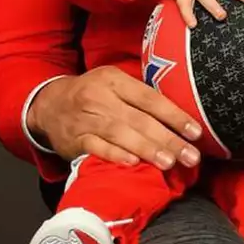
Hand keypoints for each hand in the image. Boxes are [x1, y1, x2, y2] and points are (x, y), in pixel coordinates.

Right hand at [27, 67, 202, 171]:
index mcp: (114, 80)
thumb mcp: (113, 84)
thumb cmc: (91, 95)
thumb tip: (180, 118)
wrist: (48, 105)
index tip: (195, 132)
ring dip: (147, 149)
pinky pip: (97, 148)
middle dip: (168, 139)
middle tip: (191, 156)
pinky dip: (115, 155)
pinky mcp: (74, 139)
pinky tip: (133, 163)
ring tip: (169, 162)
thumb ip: (140, 97)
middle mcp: (100, 97)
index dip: (174, 116)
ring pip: (121, 134)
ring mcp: (86, 119)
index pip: (150, 98)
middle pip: (139, 119)